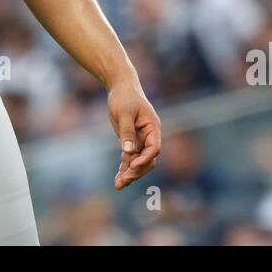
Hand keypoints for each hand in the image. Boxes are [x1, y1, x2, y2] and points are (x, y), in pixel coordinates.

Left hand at [107, 75, 160, 189]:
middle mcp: (149, 136)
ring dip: (130, 173)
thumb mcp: (124, 113)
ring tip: (118, 185)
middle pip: (148, 159)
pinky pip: (130, 158)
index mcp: (153, 127)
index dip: (145, 158)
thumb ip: (127, 132)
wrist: (121, 87)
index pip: (154, 148)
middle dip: (136, 171)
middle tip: (123, 181)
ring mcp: (140, 140)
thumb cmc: (124, 97)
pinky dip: (124, 168)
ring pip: (138, 162)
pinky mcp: (131, 141)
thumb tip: (128, 152)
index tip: (132, 165)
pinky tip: (117, 179)